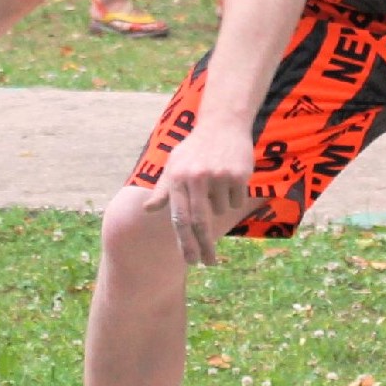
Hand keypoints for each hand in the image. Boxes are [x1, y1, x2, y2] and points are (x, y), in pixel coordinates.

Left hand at [144, 119, 256, 265]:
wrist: (223, 123)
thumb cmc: (195, 147)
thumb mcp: (174, 163)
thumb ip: (163, 189)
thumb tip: (147, 210)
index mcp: (177, 179)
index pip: (179, 218)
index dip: (185, 243)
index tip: (190, 261)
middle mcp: (196, 179)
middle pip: (201, 223)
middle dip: (204, 247)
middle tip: (208, 263)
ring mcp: (218, 177)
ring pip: (221, 210)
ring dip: (220, 205)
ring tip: (218, 182)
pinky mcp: (238, 175)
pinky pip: (236, 201)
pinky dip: (234, 196)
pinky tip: (231, 176)